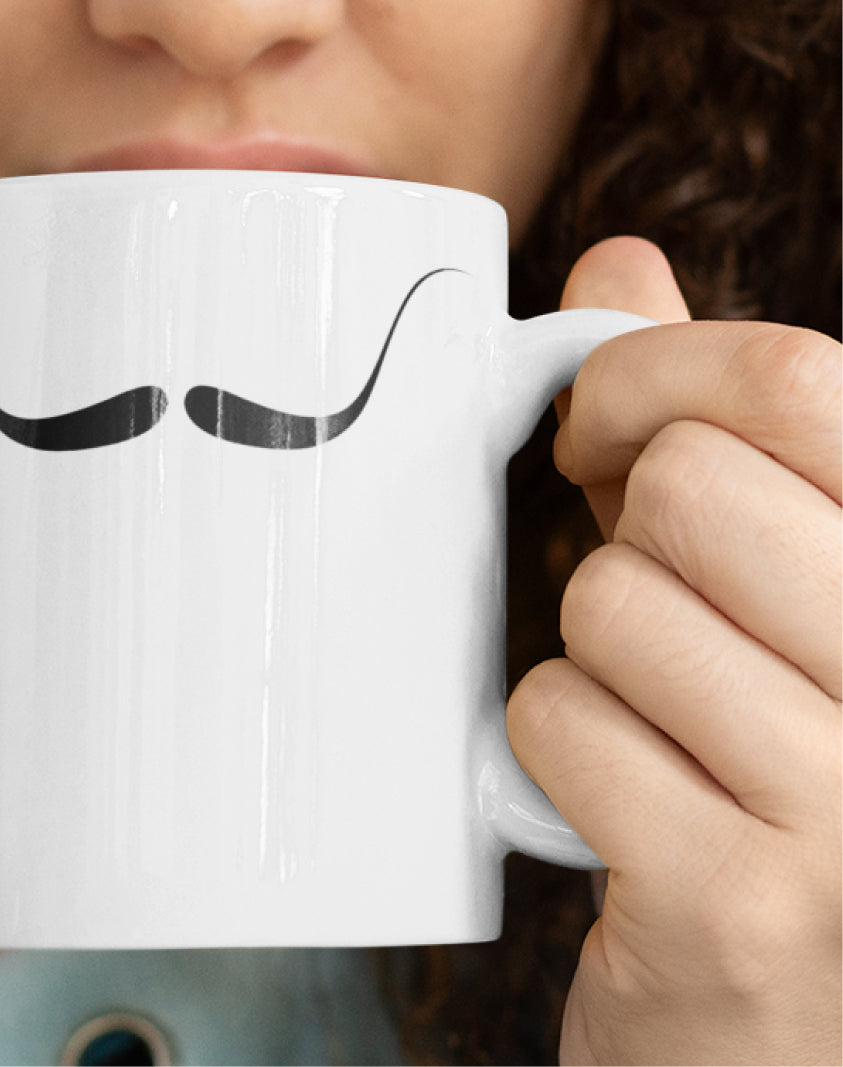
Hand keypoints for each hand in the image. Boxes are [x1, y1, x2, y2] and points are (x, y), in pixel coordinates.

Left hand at [508, 237, 841, 1064]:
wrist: (779, 1009)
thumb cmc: (756, 754)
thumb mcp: (755, 564)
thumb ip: (702, 420)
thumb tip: (618, 269)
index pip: (796, 382)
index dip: (653, 376)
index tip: (600, 425)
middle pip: (688, 486)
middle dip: (625, 528)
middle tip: (639, 585)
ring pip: (610, 600)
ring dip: (599, 650)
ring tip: (655, 711)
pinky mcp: (740, 902)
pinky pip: (560, 719)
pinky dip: (554, 743)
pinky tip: (622, 791)